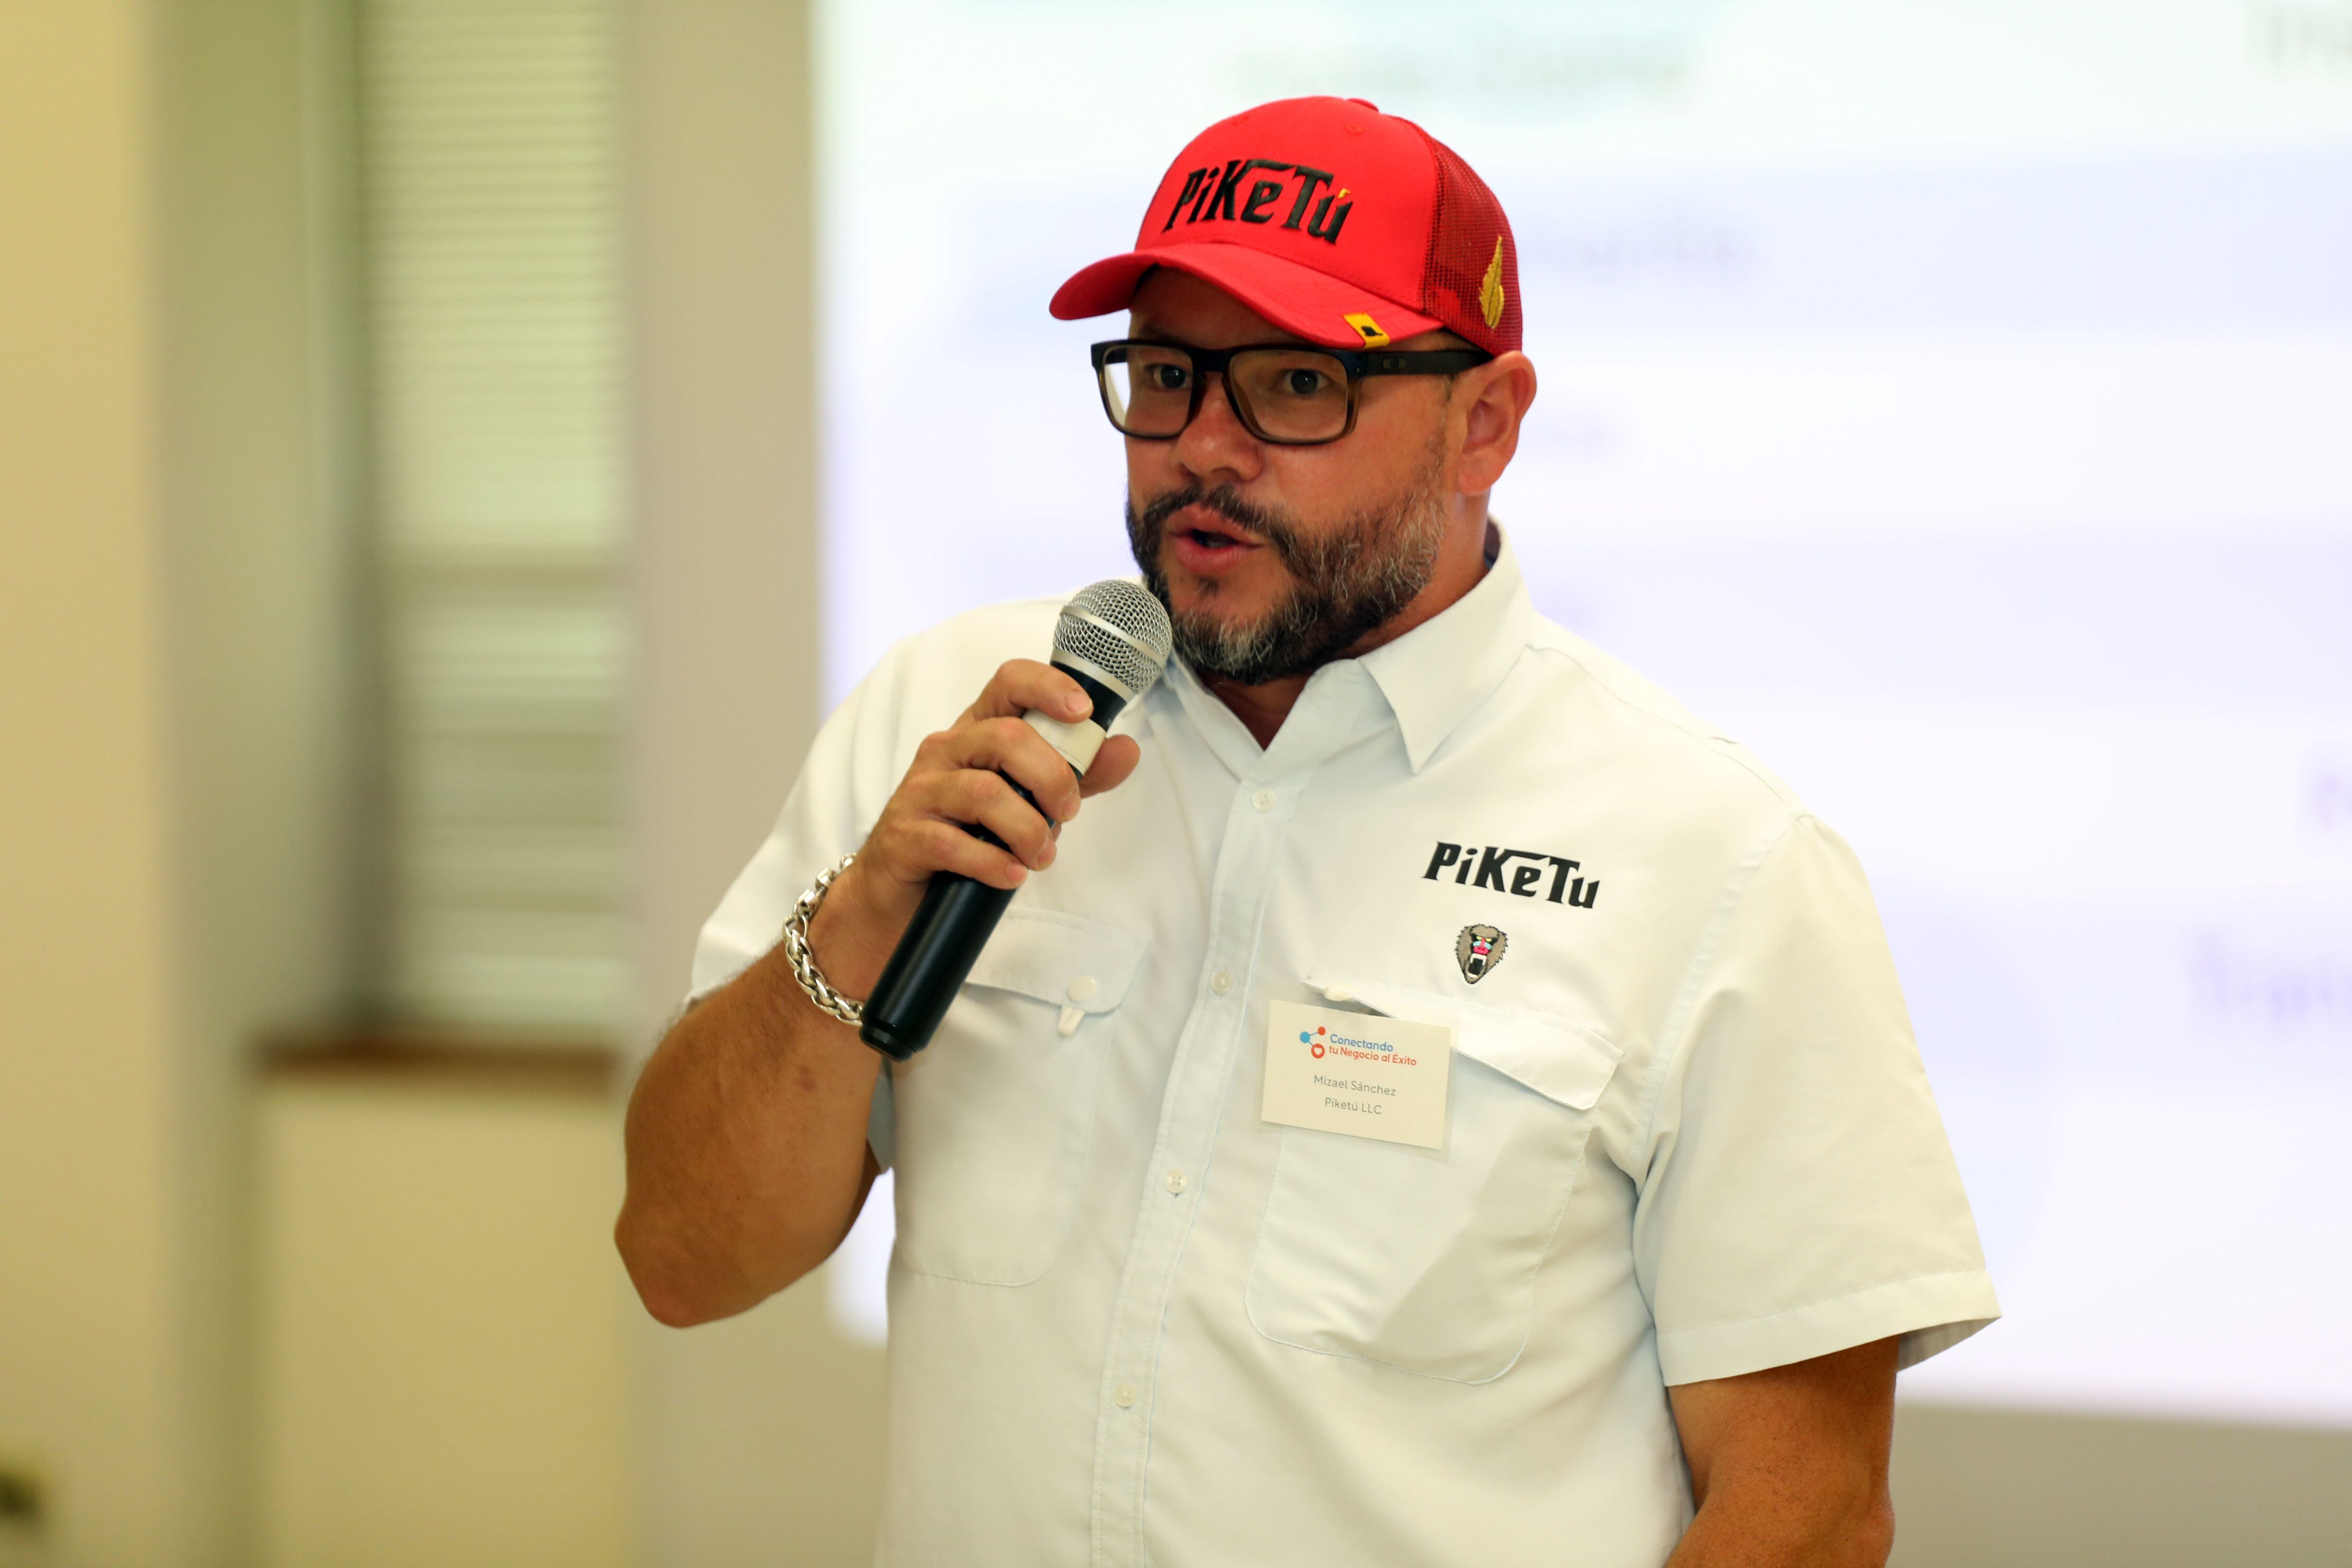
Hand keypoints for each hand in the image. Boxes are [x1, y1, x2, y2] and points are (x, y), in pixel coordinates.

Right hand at [809, 659, 1142, 993]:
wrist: (897, 892)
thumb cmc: (967, 834)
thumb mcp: (1027, 799)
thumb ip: (1076, 775)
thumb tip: (1126, 749)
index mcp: (977, 730)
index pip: (1010, 682)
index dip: (1049, 687)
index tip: (1083, 713)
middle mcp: (946, 750)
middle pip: (1007, 738)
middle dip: (1052, 777)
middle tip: (1069, 813)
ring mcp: (921, 792)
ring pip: (984, 792)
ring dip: (1028, 828)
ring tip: (1042, 856)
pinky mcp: (905, 836)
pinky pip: (953, 843)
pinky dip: (993, 863)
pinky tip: (1011, 875)